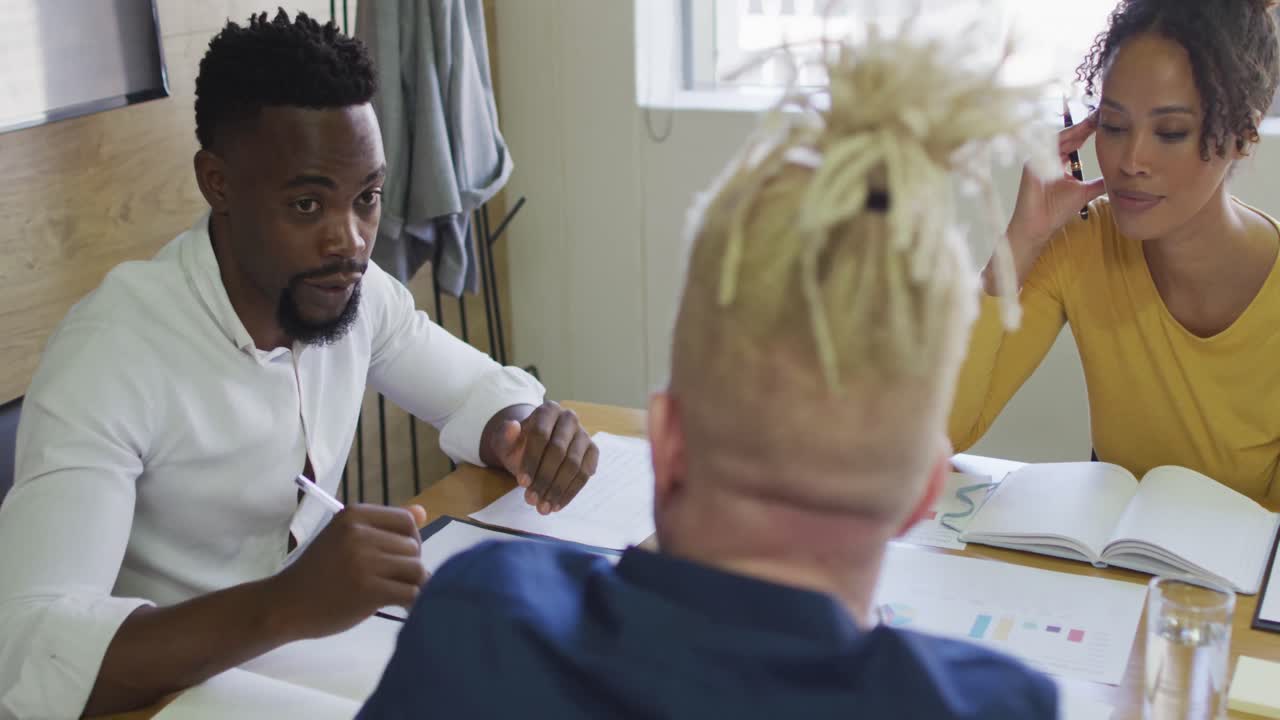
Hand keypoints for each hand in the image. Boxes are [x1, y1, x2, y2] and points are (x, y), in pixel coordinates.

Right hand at [268, 503, 427, 639]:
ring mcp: (364, 561)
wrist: (285, 605)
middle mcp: (360, 533)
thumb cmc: (318, 572)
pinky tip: (401, 607)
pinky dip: (413, 602)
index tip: (396, 558)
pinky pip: (411, 593)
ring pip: (416, 570)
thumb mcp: (345, 538)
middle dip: (409, 566)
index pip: (406, 521)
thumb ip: (383, 526)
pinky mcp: (368, 590)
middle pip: (413, 547)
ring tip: (394, 594)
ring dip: (411, 585)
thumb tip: (423, 512)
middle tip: (390, 580)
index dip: (410, 541)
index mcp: (354, 515)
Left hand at [491, 401, 598, 514]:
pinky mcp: (592, 451)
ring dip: (557, 489)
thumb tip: (512, 426)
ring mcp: (584, 435)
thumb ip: (505, 435)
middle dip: (544, 478)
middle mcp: (569, 418)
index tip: (521, 482)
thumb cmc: (519, 445)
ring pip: (574, 465)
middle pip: (558, 451)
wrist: (535, 449)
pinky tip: (557, 505)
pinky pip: (584, 474)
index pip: (540, 434)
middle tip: (531, 500)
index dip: (531, 459)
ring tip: (543, 507)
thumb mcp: (505, 441)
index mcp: (548, 410)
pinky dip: (570, 492)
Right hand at [997, 113, 1107, 289]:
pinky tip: (1077, 134)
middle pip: (1068, 135)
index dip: (1090, 129)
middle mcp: (1046, 156)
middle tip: (1103, 112)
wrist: (1038, 227)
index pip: (1075, 140)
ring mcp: (1037, 159)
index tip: (1108, 119)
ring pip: (1059, 138)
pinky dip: (1062, 140)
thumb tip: (1121, 178)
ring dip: (1076, 129)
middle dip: (1085, 124)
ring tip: (1094, 120)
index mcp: (1057, 161)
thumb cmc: (1056, 211)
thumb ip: (1100, 182)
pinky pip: (1047, 148)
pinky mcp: (1032, 165)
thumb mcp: (1084, 192)